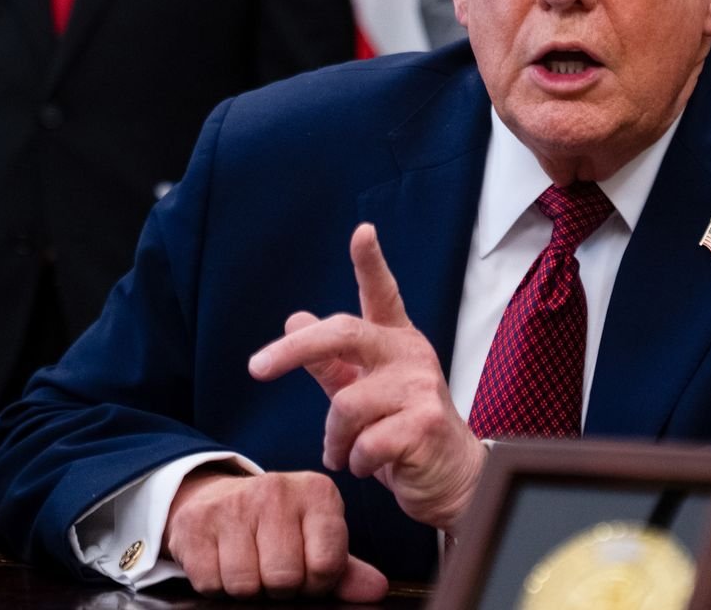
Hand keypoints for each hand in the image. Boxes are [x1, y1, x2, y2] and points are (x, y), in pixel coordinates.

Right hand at [163, 468, 387, 600]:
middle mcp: (276, 489)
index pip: (327, 564)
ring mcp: (233, 503)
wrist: (217, 498)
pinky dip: (217, 585)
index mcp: (317, 492)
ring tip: (251, 565)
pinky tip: (224, 562)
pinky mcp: (195, 522)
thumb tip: (376, 590)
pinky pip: (210, 583)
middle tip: (275, 572)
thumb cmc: (277, 525)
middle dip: (280, 588)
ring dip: (248, 589)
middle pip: (284, 577)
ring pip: (245, 584)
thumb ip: (345, 568)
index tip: (309, 575)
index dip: (317, 584)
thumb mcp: (316, 537)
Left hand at [249, 223, 486, 530]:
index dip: (370, 262)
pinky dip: (356, 461)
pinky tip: (370, 465)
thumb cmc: (404, 431)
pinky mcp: (425, 424)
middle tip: (257, 368)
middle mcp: (410, 355)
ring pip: (345, 405)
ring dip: (334, 439)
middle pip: (344, 333)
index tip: (362, 232)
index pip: (382, 295)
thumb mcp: (363, 393)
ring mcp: (421, 387)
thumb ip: (330, 361)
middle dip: (295, 348)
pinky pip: (365, 442)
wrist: (452, 477)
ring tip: (346, 453)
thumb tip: (294, 318)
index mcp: (395, 342)